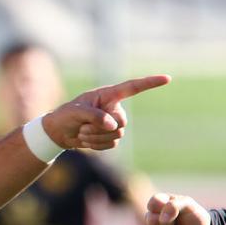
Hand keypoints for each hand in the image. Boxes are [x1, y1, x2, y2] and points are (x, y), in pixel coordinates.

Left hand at [41, 75, 170, 150]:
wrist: (58, 132)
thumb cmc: (65, 115)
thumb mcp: (76, 112)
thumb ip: (95, 116)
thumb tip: (113, 126)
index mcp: (108, 95)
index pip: (132, 88)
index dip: (150, 83)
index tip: (167, 78)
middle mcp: (114, 108)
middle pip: (121, 122)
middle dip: (101, 128)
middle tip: (83, 127)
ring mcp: (114, 123)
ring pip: (117, 135)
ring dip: (96, 137)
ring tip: (82, 132)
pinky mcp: (111, 137)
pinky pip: (112, 144)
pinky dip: (97, 145)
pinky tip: (86, 140)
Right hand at [146, 192, 210, 224]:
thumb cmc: (194, 216)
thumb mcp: (188, 204)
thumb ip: (174, 205)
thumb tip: (161, 220)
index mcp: (158, 204)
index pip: (152, 203)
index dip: (163, 208)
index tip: (175, 210)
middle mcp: (152, 218)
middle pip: (151, 220)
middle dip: (169, 223)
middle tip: (177, 222)